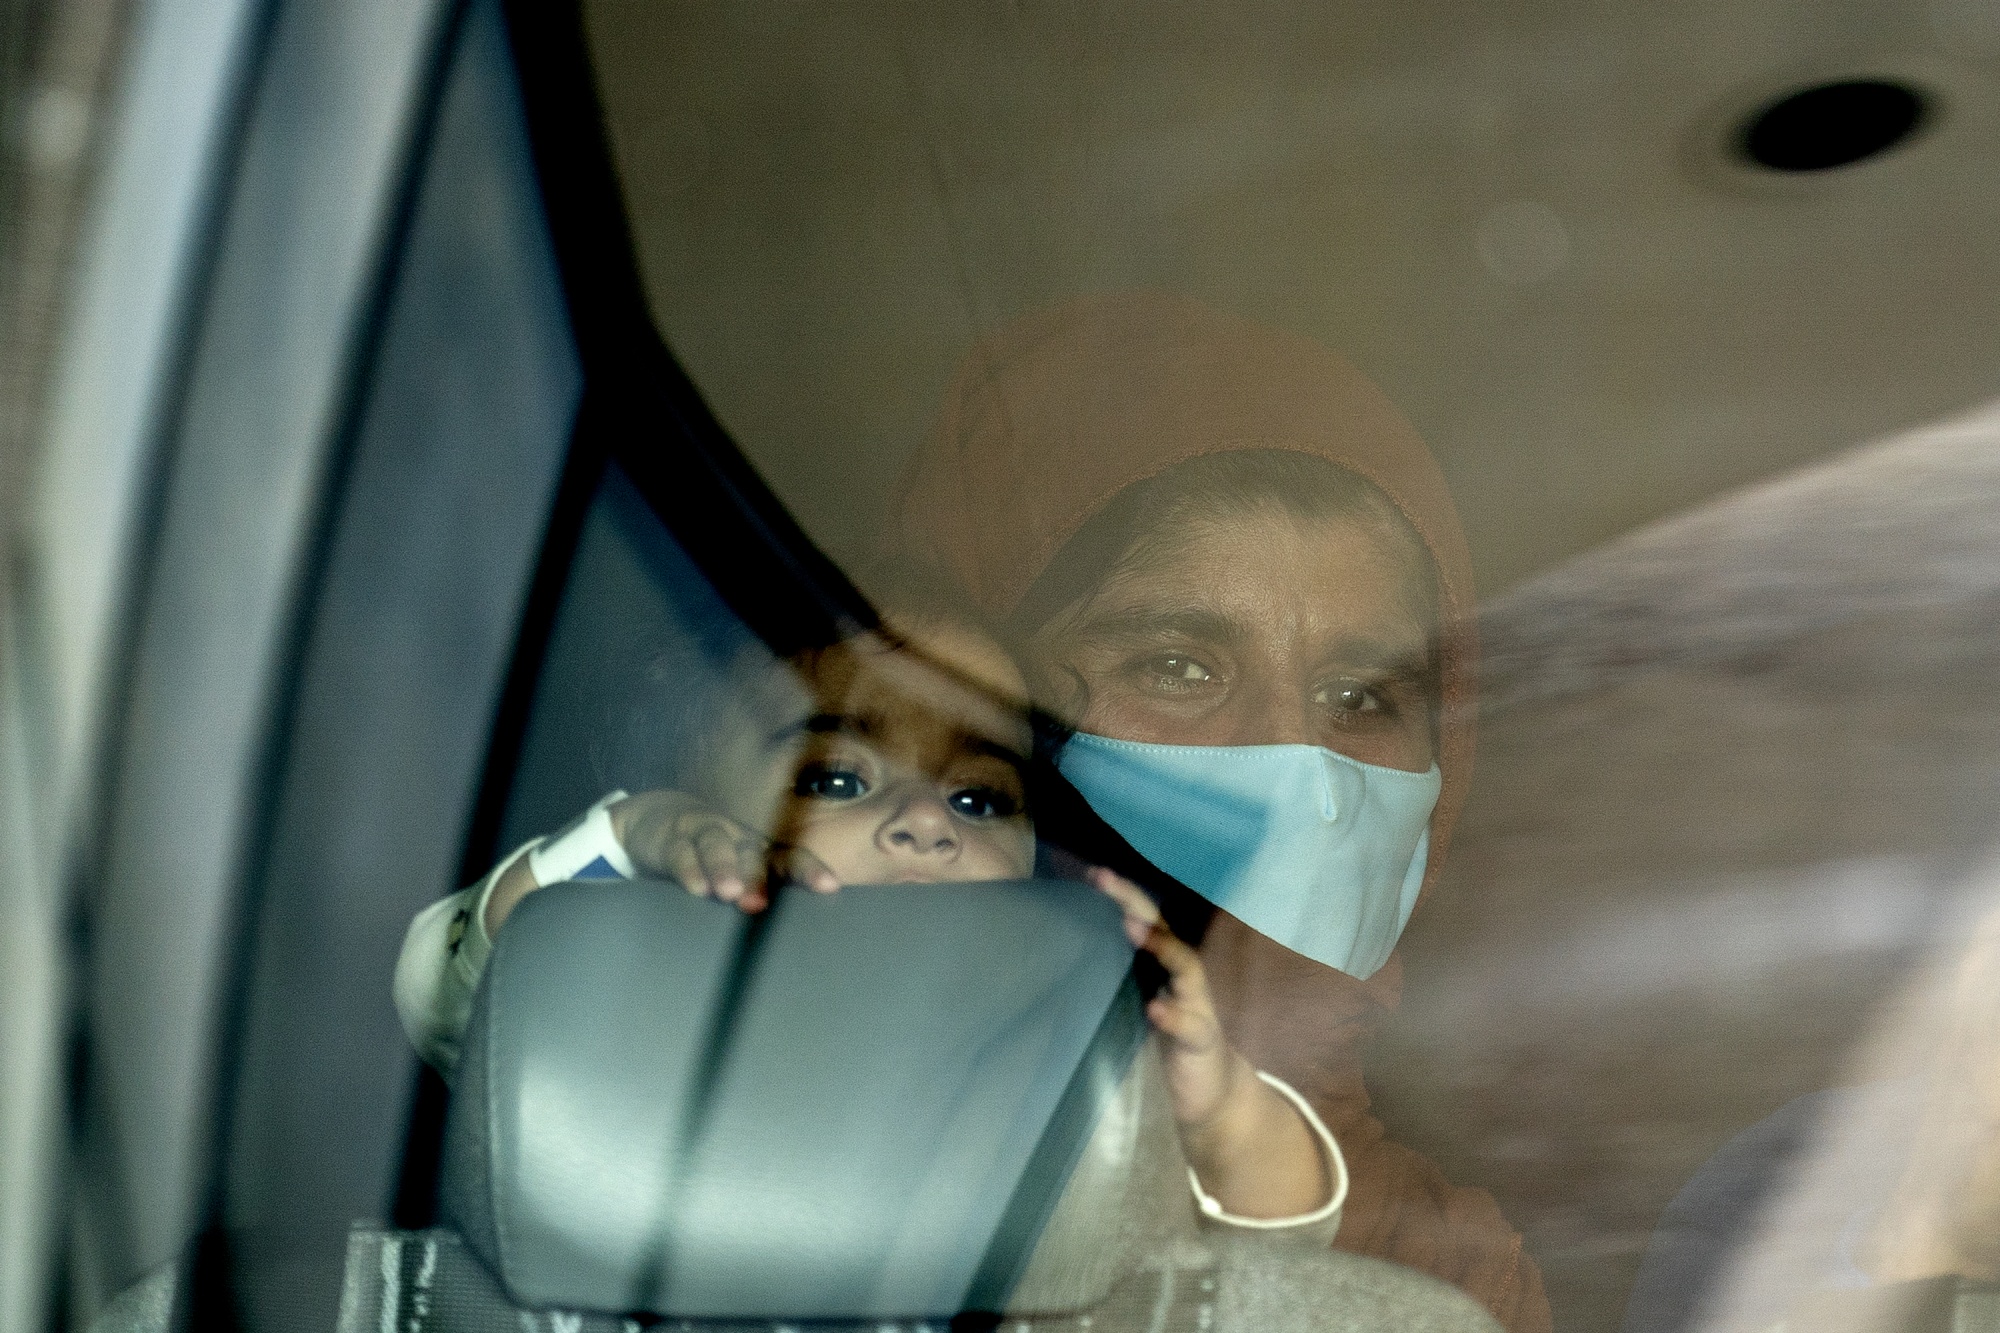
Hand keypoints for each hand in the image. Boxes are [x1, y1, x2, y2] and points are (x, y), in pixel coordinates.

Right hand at [611, 789, 839, 912]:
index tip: (829, 886)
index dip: (808, 869)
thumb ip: (760, 893)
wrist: (657, 824)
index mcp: (758, 848)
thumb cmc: (711, 856)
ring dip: (724, 867)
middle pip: (754, 852)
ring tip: (728, 893)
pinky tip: (695, 887)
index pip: (788, 857)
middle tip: (765, 903)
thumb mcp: (735, 871)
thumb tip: (797, 934)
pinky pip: (681, 851)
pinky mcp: (672, 838)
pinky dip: (689, 869)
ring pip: (717, 845)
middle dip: (762, 876)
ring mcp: (705, 833)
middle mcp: (736, 837)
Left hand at [1087, 866, 1246, 1126]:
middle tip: (1104, 880)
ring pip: (1185, 966)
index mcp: (1161, 966)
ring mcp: (1198, 1005)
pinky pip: (1191, 1025)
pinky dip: (1173, 1015)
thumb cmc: (1164, 1045)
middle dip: (1133, 902)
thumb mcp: (1132, 1009)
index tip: (1089, 874)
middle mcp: (1182, 977)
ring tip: (1131, 928)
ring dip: (1159, 946)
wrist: (1211, 1094)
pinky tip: (1154, 1008)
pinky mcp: (1204, 1040)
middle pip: (1161, 929)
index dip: (1119, 896)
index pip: (1141, 920)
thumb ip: (1112, 984)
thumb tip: (1059, 963)